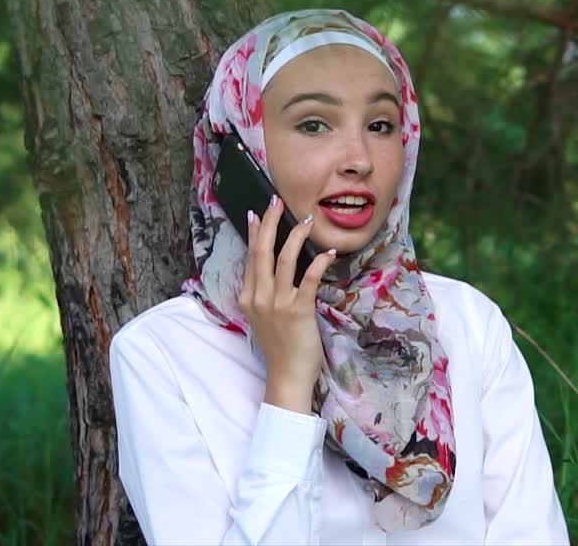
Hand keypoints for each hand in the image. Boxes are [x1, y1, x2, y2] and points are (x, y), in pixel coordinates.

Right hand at [239, 195, 335, 414]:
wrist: (287, 375)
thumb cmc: (280, 346)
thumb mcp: (263, 317)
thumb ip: (265, 294)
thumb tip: (274, 269)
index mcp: (249, 297)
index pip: (250, 257)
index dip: (254, 233)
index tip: (256, 213)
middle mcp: (259, 297)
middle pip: (262, 251)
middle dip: (269, 223)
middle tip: (276, 201)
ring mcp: (277, 303)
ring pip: (284, 259)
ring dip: (296, 235)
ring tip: (308, 219)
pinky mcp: (298, 310)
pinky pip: (309, 279)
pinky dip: (319, 262)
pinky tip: (328, 252)